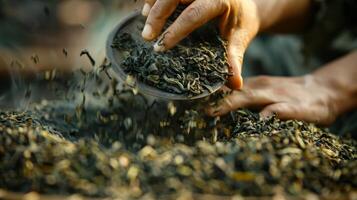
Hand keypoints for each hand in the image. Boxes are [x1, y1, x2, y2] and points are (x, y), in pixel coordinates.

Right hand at [140, 0, 260, 89]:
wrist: (246, 5)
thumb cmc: (241, 22)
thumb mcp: (240, 38)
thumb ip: (235, 58)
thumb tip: (234, 83)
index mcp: (219, 0)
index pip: (193, 14)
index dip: (175, 30)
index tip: (161, 47)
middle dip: (157, 15)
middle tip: (146, 36)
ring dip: (153, 4)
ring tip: (144, 22)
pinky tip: (147, 11)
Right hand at [206, 75, 343, 124]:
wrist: (322, 90)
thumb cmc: (313, 106)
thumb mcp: (304, 113)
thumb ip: (284, 112)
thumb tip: (261, 118)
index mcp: (267, 92)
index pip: (240, 98)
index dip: (223, 105)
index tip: (207, 113)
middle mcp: (259, 85)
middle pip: (230, 91)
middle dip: (212, 99)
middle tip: (193, 109)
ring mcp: (257, 84)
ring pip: (231, 88)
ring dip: (215, 95)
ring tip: (197, 104)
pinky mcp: (256, 86)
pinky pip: (236, 88)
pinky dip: (223, 94)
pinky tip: (214, 100)